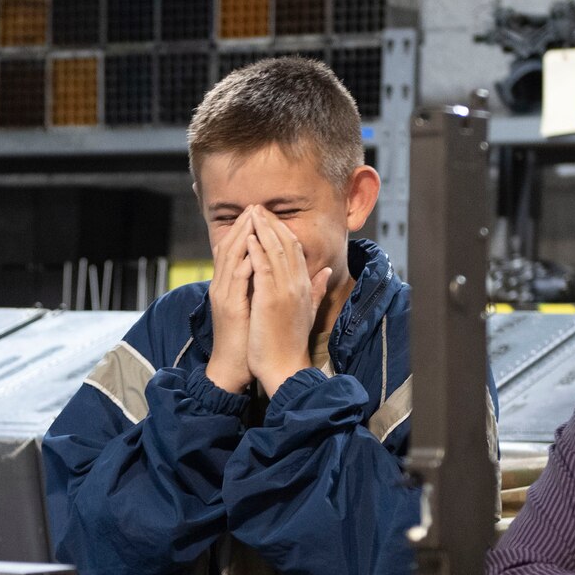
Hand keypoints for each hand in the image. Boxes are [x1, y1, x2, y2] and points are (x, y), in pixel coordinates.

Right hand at [204, 207, 257, 393]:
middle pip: (228, 247)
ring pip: (229, 258)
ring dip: (242, 236)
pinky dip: (245, 262)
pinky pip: (236, 280)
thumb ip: (260, 287)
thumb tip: (271, 271)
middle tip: (255, 207)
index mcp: (228, 286)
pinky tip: (255, 249)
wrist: (232, 368)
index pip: (233, 250)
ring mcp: (223, 296)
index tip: (259, 214)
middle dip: (243, 226)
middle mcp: (221, 287)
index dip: (245, 230)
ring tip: (254, 218)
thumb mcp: (254, 308)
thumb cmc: (246, 340)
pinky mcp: (229, 307)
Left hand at [246, 207, 330, 393]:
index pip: (296, 249)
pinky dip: (255, 250)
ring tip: (251, 214)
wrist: (285, 367)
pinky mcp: (270, 299)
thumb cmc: (291, 343)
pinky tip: (247, 237)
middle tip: (258, 207)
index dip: (283, 230)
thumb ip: (318, 289)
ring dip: (262, 229)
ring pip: (275, 250)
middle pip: (286, 244)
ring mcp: (285, 291)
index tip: (269, 217)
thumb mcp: (308, 312)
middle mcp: (298, 284)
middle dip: (271, 223)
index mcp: (305, 286)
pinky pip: (263, 267)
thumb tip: (327, 271)